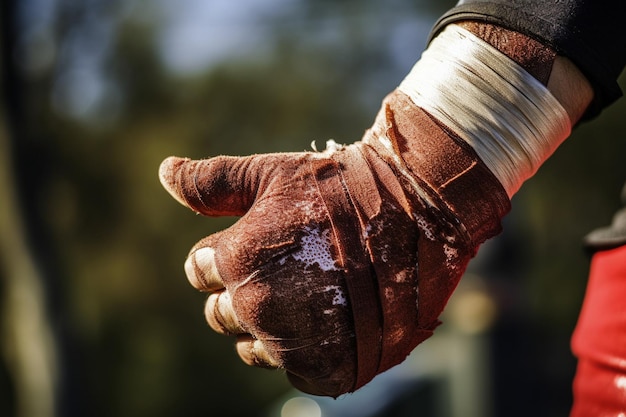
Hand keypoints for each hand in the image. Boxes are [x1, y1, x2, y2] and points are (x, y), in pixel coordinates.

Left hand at [158, 91, 509, 396]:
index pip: (200, 271)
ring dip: (270, 326)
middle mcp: (257, 307)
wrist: (417, 211)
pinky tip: (331, 317)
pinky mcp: (329, 369)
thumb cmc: (340, 187)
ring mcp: (293, 343)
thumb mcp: (272, 173)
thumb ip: (211, 182)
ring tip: (310, 292)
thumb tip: (164, 171)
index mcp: (235, 259)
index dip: (224, 254)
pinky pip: (294, 370)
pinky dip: (306, 350)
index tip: (259, 241)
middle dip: (240, 292)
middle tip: (286, 267)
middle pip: (220, 315)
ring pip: (254, 348)